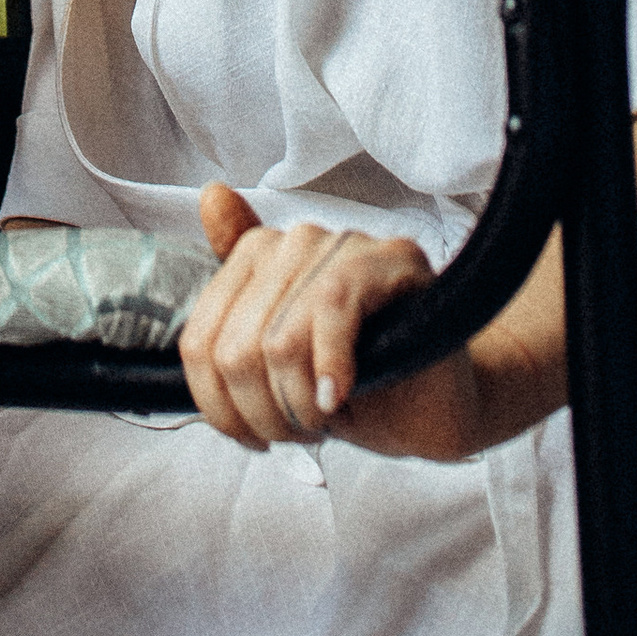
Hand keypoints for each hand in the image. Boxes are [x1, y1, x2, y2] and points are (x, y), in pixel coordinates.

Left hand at [179, 184, 485, 462]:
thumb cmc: (355, 385)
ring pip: (280, 337)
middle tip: (296, 432)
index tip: (248, 433)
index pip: (201, 337)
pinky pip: (334, 306)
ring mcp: (345, 245)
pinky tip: (339, 397)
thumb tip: (206, 202)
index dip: (217, 403)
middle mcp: (294, 241)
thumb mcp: (276, 369)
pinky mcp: (392, 261)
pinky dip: (329, 366)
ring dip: (297, 401)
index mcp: (256, 259)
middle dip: (261, 410)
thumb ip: (227, 321)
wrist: (434, 405)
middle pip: (236, 346)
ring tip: (320, 420)